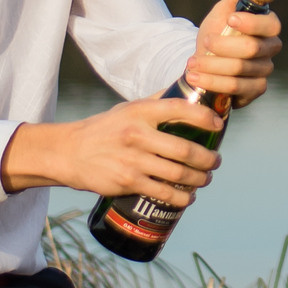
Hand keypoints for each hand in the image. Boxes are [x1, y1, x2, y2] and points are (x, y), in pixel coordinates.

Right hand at [1, 98, 221, 200]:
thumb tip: (186, 89)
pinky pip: (163, 192)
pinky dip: (181, 198)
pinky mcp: (127, 181)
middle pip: (185, 149)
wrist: (68, 152)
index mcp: (140, 112)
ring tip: (206, 178)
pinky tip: (188, 198)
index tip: (218, 125)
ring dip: (199, 179)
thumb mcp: (126, 109)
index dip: (205, 118)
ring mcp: (133, 160)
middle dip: (208, 158)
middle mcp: (137, 134)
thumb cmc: (103, 129)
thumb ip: (156, 102)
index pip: (180, 110)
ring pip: (178, 174)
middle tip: (216, 161)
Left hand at [182, 0, 281, 106]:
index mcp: (268, 26)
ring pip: (239, 70)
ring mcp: (264, 70)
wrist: (203, 61)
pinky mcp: (255, 90)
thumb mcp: (222, 11)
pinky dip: (212, 82)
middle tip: (203, 42)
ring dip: (211, 66)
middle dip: (222, 46)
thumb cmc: (216, 32)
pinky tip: (196, 77)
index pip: (270, 24)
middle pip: (252, 49)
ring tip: (191, 63)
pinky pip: (235, 88)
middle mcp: (271, 49)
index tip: (230, 19)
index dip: (251, 23)